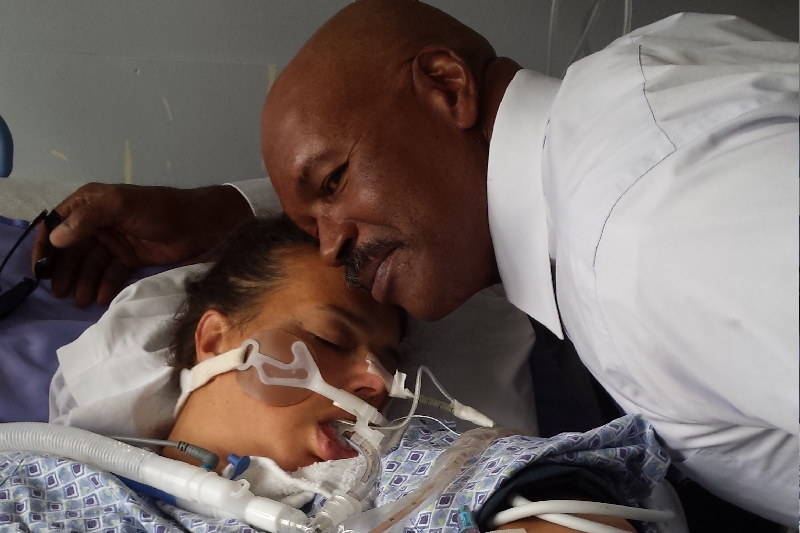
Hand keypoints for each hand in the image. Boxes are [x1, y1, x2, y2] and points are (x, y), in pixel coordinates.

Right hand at [31, 182, 253, 306]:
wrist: (200, 224)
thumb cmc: (160, 209)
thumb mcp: (121, 206)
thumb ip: (88, 218)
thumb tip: (56, 237)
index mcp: (92, 203)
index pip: (58, 224)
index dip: (46, 246)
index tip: (39, 270)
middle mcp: (99, 221)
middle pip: (72, 249)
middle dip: (65, 270)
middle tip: (59, 292)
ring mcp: (116, 240)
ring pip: (91, 264)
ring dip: (84, 281)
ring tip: (80, 300)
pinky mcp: (132, 257)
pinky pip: (111, 273)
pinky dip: (104, 285)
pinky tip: (100, 298)